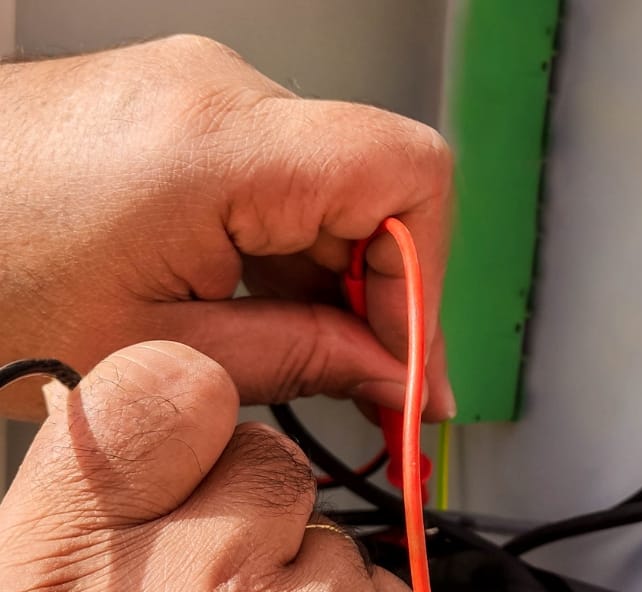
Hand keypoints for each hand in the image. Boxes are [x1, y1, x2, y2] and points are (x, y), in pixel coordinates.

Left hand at [0, 35, 453, 420]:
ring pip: (337, 189)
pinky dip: (293, 256)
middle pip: (379, 187)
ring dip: (339, 283)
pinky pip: (283, 182)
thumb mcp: (157, 352)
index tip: (409, 361)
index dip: (426, 280)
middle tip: (377, 389)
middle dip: (388, 299)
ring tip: (307, 362)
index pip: (408, 176)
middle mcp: (219, 94)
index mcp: (217, 144)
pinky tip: (265, 316)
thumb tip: (393, 378)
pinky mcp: (182, 113)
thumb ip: (300, 360)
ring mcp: (200, 95)